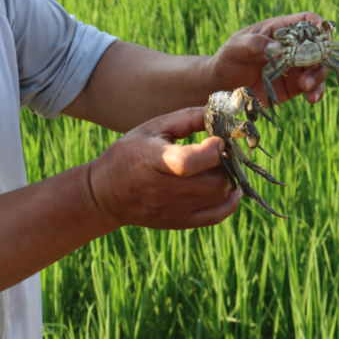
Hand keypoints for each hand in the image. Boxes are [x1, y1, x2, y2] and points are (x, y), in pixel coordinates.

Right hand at [87, 108, 240, 229]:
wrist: (106, 193)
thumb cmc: (130, 153)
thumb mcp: (152, 128)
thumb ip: (186, 118)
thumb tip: (218, 115)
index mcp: (153, 160)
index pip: (188, 162)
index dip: (211, 151)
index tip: (218, 140)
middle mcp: (162, 189)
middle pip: (211, 181)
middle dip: (225, 163)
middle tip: (222, 152)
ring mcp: (171, 209)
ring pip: (218, 196)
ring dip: (228, 178)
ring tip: (220, 166)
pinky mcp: (178, 222)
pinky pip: (215, 216)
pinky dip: (230, 202)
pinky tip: (232, 189)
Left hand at [209, 12, 328, 105]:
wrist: (221, 84)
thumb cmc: (228, 58)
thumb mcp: (236, 47)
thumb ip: (254, 45)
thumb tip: (278, 48)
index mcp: (280, 30)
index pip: (308, 21)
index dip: (320, 26)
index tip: (324, 37)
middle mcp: (293, 47)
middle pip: (320, 46)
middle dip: (322, 56)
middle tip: (312, 69)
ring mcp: (296, 67)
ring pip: (320, 68)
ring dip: (319, 76)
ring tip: (306, 86)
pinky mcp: (295, 86)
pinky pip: (313, 87)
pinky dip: (317, 92)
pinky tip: (311, 98)